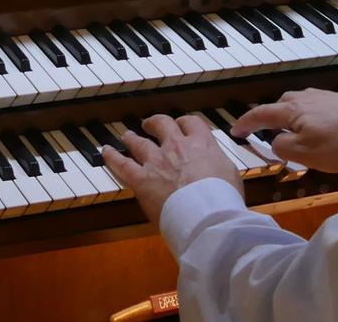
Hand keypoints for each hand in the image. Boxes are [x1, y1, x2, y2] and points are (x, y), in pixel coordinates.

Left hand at [101, 114, 241, 222]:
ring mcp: (157, 161)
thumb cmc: (223, 199)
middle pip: (162, 124)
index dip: (184, 123)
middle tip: (151, 125)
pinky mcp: (142, 179)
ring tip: (127, 136)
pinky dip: (112, 156)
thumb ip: (219, 165)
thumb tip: (217, 167)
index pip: (191, 123)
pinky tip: (106, 151)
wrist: (207, 215)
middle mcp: (177, 146)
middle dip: (156, 123)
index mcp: (201, 144)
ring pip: (139, 142)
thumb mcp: (231, 175)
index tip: (181, 126)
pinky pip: (122, 164)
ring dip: (132, 138)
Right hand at [231, 88, 337, 172]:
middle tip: (268, 135)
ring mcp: (323, 97)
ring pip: (298, 105)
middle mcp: (304, 98)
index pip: (260, 113)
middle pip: (279, 105)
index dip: (245, 123)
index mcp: (291, 110)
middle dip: (270, 119)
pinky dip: (308, 118)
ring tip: (296, 135)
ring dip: (291, 119)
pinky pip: (314, 107)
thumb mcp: (305, 154)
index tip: (235, 130)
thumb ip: (282, 147)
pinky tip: (319, 130)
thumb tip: (275, 141)